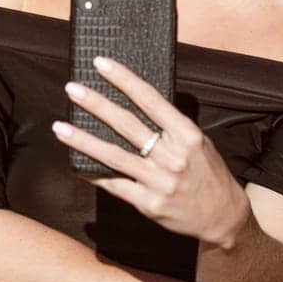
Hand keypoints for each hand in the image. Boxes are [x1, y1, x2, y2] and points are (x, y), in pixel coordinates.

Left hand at [52, 53, 248, 246]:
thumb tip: (137, 103)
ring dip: (83, 140)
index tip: (101, 64)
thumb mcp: (198, 142)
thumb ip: (171, 126)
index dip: (124, 79)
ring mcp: (160, 182)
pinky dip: (93, 173)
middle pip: (127, 125)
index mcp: (187, 135)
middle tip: (72, 88)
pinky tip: (76, 164)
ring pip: (113, 156)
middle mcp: (173, 157)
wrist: (223, 217)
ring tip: (60, 127)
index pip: (150, 100)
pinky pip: (115, 185)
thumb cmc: (208, 172)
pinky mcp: (149, 204)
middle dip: (96, 104)